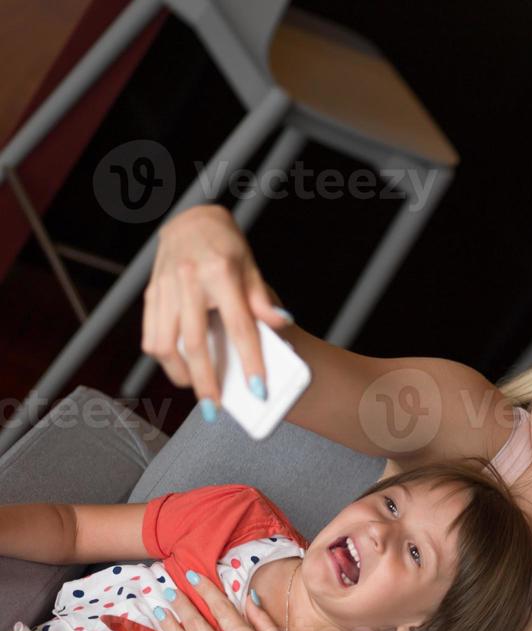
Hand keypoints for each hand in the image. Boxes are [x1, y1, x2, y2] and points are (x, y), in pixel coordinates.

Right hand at [143, 204, 292, 407]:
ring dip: (181, 375)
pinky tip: (180, 369)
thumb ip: (263, 300)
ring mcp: (164, 288)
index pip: (239, 326)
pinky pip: (150, 336)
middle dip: (207, 382)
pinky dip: (164, 359)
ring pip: (165, 345)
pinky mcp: (150, 294)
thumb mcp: (252, 268)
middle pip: (195, 344)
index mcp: (220, 274)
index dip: (250, 361)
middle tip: (216, 409)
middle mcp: (188, 281)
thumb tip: (282, 325)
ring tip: (198, 390)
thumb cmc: (227, 248)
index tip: (258, 390)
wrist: (191, 221)